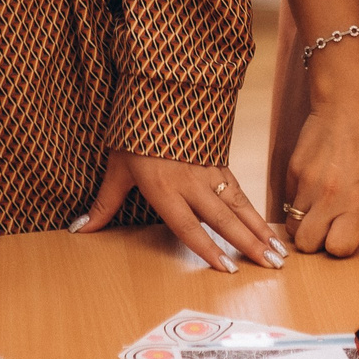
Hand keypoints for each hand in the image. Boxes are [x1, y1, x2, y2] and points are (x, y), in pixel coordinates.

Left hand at [71, 151, 284, 272]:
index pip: (190, 227)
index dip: (209, 249)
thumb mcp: (116, 168)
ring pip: (240, 205)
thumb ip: (103, 204)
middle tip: (272, 266)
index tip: (229, 270)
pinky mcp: (219, 160)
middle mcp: (192, 183)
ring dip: (260, 230)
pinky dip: (256, 210)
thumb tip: (78, 230)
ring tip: (280, 252)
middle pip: (224, 219)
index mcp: (165, 189)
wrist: (159, 88)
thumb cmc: (134, 131)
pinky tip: (269, 226)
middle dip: (249, 244)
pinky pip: (241, 190)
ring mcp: (209, 171)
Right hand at [283, 53, 358, 257]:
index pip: (338, 248)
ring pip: (291, 226)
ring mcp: (307, 183)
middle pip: (306, 244)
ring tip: (316, 210)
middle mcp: (329, 196)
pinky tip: (310, 188)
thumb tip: (352, 234)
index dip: (339, 246)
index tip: (342, 236)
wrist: (345, 102)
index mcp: (356, 200)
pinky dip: (296, 202)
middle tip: (325, 227)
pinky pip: (287, 201)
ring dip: (302, 223)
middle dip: (314, 241)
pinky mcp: (292, 170)